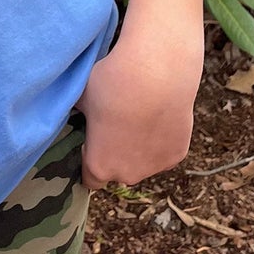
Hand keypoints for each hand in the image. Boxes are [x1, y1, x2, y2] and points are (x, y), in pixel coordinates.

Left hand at [73, 9, 203, 191]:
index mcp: (99, 165)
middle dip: (116, 154)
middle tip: (117, 123)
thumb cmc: (112, 84)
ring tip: (139, 115)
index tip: (92, 141)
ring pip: (143, 163)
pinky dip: (161, 139)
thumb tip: (75, 110)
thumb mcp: (82, 97)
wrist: (155, 74)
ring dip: (140, 148)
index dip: (89, 159)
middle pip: (118, 171)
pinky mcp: (178, 155)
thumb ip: (78, 113)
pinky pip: (164, 152)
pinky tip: (158, 114)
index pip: (90, 179)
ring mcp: (155, 167)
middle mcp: (127, 174)